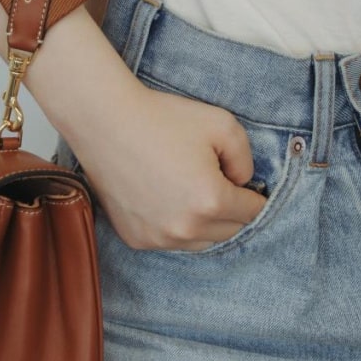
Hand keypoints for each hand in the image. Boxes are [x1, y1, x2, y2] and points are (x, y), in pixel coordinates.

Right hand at [67, 83, 267, 251]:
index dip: (255, 195)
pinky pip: (171, 242)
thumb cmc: (163, 119)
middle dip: (232, 210)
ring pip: (202, 241)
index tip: (248, 185)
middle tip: (219, 183)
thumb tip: (243, 183)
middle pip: (231, 231)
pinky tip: (168, 199)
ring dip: (206, 223)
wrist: (105, 122)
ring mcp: (159, 237)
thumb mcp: (223, 124)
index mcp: (211, 201)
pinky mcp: (137, 239)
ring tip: (192, 192)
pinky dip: (177, 226)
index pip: (253, 212)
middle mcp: (186, 228)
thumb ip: (247, 160)